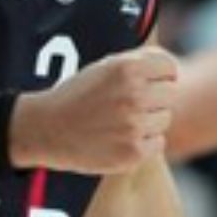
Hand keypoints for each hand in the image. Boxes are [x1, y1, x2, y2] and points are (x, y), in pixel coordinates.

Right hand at [9, 47, 177, 173]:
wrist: (46, 129)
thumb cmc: (77, 95)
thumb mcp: (103, 67)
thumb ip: (136, 63)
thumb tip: (170, 68)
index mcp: (127, 68)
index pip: (169, 67)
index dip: (160, 74)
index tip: (150, 80)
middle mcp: (134, 95)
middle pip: (169, 94)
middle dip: (154, 98)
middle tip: (129, 104)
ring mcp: (134, 125)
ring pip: (165, 119)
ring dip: (149, 121)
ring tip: (121, 121)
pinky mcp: (133, 152)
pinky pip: (157, 143)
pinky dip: (144, 142)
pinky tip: (121, 138)